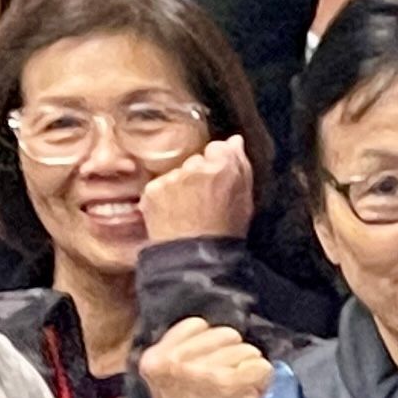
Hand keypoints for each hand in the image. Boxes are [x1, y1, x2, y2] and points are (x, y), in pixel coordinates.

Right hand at [137, 319, 271, 397]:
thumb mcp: (168, 380)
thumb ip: (180, 350)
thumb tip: (208, 326)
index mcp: (155, 359)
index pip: (197, 325)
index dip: (211, 343)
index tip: (210, 363)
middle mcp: (174, 362)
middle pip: (225, 334)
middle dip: (232, 355)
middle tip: (225, 381)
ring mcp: (201, 371)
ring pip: (246, 349)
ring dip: (248, 369)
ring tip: (235, 390)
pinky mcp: (228, 382)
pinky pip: (260, 366)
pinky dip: (262, 379)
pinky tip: (248, 394)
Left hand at [139, 135, 256, 247]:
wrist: (195, 257)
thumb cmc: (225, 232)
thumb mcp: (245, 200)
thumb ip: (241, 166)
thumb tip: (235, 141)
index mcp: (224, 168)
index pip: (219, 148)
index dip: (219, 164)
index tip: (219, 180)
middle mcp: (196, 167)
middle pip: (196, 160)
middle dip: (198, 174)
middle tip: (203, 199)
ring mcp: (172, 178)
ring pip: (177, 173)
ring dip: (180, 185)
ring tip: (187, 210)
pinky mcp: (152, 189)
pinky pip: (159, 185)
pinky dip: (164, 197)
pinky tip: (173, 213)